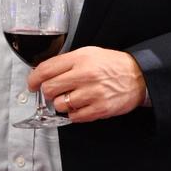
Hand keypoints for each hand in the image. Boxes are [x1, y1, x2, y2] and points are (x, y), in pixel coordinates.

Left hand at [29, 46, 146, 122]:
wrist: (138, 76)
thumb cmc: (112, 65)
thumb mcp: (88, 53)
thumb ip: (66, 62)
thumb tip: (43, 73)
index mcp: (80, 59)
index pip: (46, 70)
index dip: (33, 79)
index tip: (32, 84)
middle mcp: (85, 75)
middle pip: (49, 89)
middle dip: (47, 93)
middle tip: (52, 92)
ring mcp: (92, 93)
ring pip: (60, 105)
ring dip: (61, 104)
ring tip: (72, 98)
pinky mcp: (99, 109)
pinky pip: (74, 117)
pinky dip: (73, 114)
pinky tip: (80, 106)